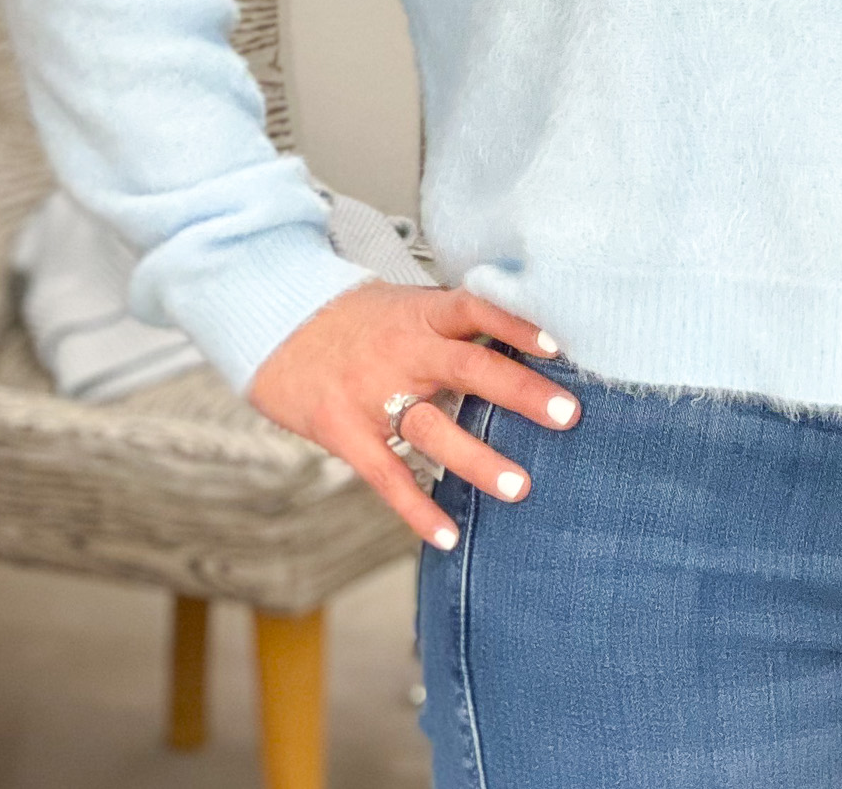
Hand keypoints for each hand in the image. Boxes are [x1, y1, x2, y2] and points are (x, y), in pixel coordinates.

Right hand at [247, 281, 578, 548]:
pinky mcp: (344, 431)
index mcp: (420, 314)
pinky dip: (417, 508)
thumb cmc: (353, 319)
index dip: (516, 325)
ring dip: (479, 459)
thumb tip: (520, 342)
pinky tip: (447, 535)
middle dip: (519, 392)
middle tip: (568, 415)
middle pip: (468, 368)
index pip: (475, 309)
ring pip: (433, 427)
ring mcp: (371, 393)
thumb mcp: (404, 305)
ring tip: (522, 488)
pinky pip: (386, 475)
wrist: (273, 322)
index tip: (559, 345)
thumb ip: (452, 327)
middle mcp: (402, 351)